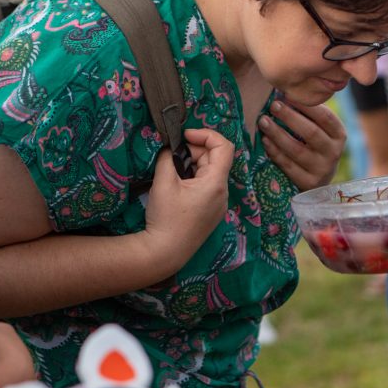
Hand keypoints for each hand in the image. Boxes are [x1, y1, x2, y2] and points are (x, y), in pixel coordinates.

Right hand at [142, 129, 234, 269]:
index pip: (224, 146)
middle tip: (171, 155)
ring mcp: (219, 204)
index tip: (184, 136)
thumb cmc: (165, 217)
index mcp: (216, 183)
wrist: (165, 252)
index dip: (205, 135)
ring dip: (193, 165)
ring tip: (172, 171)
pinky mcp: (211, 213)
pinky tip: (177, 185)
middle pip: (215, 159)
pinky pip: (207, 187)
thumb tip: (171, 148)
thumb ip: (168, 158)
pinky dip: (194, 178)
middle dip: (194, 151)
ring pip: (210, 173)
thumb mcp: (164, 181)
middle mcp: (223, 193)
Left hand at [259, 98, 345, 190]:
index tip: (287, 95)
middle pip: (311, 132)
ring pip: (296, 150)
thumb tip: (284, 92)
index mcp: (339, 135)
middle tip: (274, 105)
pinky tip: (265, 140)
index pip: (325, 117)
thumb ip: (310, 114)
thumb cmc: (315, 145)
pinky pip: (288, 165)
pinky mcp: (308, 182)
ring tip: (263, 121)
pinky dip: (275, 152)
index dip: (306, 106)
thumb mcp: (321, 130)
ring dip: (277, 134)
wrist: (319, 179)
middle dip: (290, 117)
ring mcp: (322, 169)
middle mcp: (334, 152)